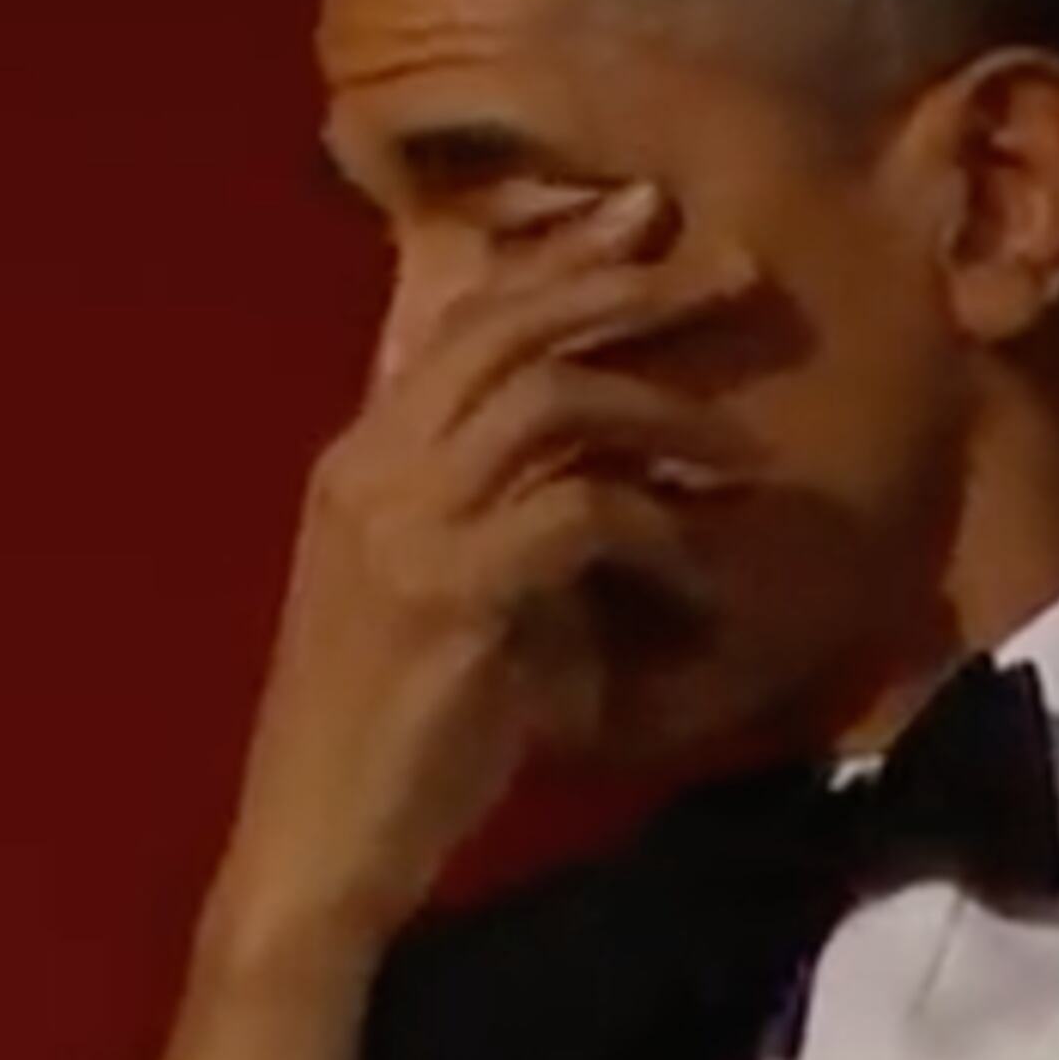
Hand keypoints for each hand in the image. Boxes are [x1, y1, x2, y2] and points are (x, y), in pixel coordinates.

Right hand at [139, 184, 754, 1059]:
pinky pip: (582, 515)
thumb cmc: (393, 736)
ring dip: (660, 413)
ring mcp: (404, 525)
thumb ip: (505, 520)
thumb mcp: (446, 598)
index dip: (555, 256)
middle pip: (507, 326)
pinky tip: (699, 577)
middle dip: (624, 284)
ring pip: (547, 399)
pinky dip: (657, 535)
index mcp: (358, 459)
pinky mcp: (452, 591)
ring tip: (737, 455)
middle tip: (726, 266)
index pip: (457, 314)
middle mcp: (370, 469)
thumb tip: (609, 472)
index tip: (644, 216)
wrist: (321, 843)